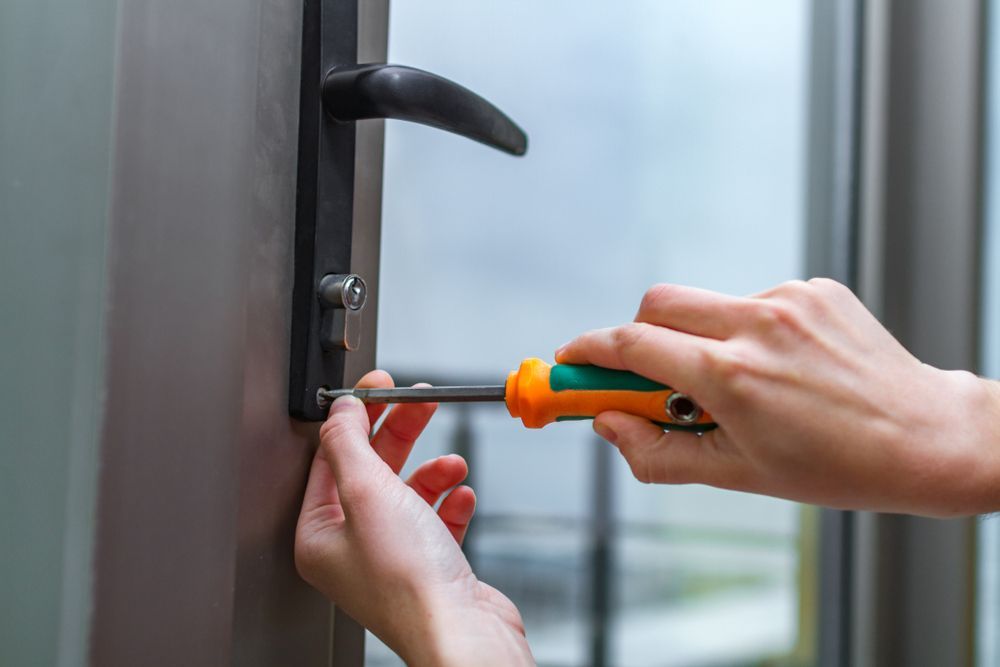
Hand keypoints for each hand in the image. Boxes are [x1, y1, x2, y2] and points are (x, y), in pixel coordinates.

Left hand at [294, 371, 532, 665]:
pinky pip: (436, 519)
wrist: (461, 632)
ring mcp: (391, 558)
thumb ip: (350, 443)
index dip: (357, 418)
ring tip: (453, 464)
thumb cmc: (410, 582)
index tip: (379, 387)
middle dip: (400, 433)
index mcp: (320, 536)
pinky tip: (461, 497)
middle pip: (373, 470)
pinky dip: (450, 502)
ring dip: (433, 471)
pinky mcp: (429, 566)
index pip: (331, 460)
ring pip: (408, 492)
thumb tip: (340, 409)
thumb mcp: (369, 493)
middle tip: (421, 400)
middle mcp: (351, 549)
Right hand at [557, 279, 999, 516]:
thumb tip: (606, 424)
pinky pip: (751, 301)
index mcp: (732, 376)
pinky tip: (780, 366)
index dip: (588, 352)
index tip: (568, 362)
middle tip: (644, 376)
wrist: (927, 437)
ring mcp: (787, 299)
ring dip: (698, 338)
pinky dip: (745, 330)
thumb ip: (656, 452)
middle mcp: (756, 326)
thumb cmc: (837, 467)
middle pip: (656, 303)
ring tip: (738, 384)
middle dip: (635, 335)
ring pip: (705, 304)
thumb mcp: (736, 475)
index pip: (631, 345)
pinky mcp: (812, 288)